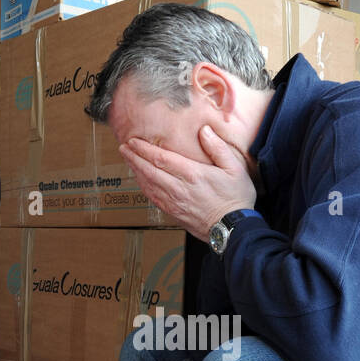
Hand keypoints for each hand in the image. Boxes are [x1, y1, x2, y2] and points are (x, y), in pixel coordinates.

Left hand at [118, 124, 256, 241]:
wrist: (233, 229)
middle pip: (149, 171)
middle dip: (134, 158)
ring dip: (136, 172)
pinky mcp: (174, 213)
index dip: (144, 149)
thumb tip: (204, 131)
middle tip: (123, 148)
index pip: (161, 159)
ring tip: (128, 161)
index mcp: (192, 174)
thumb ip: (218, 148)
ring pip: (149, 185)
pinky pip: (154, 198)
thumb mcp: (234, 169)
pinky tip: (141, 181)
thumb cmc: (236, 199)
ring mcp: (175, 202)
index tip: (133, 141)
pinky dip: (144, 188)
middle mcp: (179, 188)